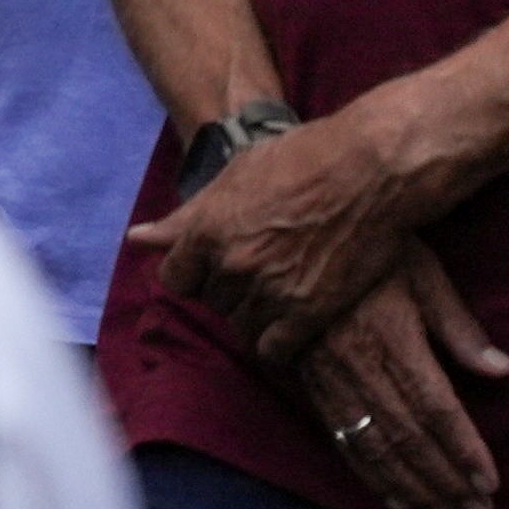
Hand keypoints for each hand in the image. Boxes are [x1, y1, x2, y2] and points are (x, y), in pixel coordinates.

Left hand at [127, 95, 438, 363]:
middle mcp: (232, 267)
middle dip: (229, 290)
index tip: (215, 266)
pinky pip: (275, 350)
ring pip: (242, 326)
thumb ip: (186, 216)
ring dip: (255, 315)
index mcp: (207, 233)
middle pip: (213, 301)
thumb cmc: (302, 158)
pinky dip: (279, 344)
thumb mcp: (234, 177)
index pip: (175, 280)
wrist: (371, 169)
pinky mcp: (310, 312)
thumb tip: (137, 238)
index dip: (194, 274)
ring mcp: (270, 291)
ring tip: (280, 294)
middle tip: (260, 272)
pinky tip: (293, 326)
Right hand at [289, 240, 508, 508]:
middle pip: (408, 438)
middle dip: (444, 481)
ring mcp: (331, 378)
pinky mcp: (312, 383)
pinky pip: (342, 439)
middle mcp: (359, 365)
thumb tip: (504, 370)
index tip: (489, 484)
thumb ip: (459, 327)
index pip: (436, 408)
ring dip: (413, 487)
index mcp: (392, 338)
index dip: (463, 450)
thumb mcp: (422, 273)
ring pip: (375, 446)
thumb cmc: (371, 249)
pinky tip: (397, 501)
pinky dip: (370, 475)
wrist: (291, 236)